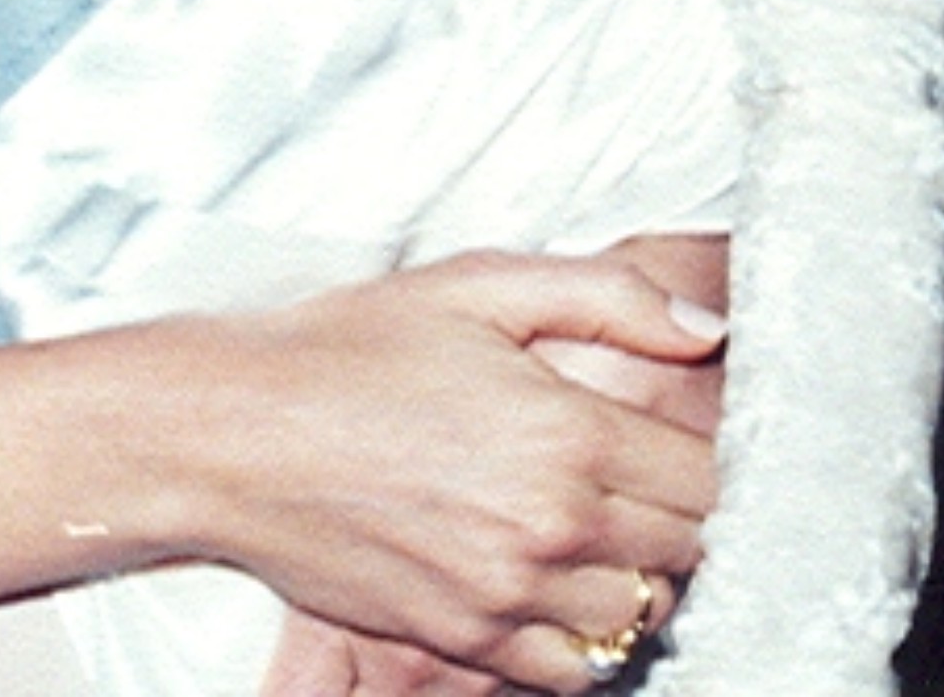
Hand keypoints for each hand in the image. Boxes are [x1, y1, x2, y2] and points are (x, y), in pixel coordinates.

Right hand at [169, 251, 714, 685]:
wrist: (235, 432)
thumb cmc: (351, 348)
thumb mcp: (481, 285)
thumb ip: (609, 299)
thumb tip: (705, 332)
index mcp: (568, 433)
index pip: (707, 478)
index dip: (708, 457)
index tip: (681, 438)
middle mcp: (549, 526)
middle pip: (687, 549)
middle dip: (681, 514)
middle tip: (645, 479)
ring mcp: (504, 594)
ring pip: (638, 614)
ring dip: (640, 577)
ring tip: (605, 534)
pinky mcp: (460, 638)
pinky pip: (571, 670)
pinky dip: (583, 638)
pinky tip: (558, 589)